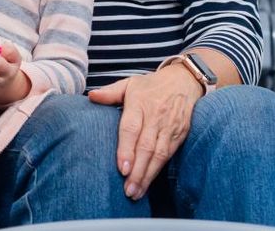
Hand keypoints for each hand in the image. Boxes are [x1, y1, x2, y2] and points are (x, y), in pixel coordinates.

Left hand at [88, 65, 202, 199]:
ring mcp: (169, 127)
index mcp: (139, 102)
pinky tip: (149, 182)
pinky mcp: (179, 135)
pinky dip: (159, 170)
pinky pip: (169, 155)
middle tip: (128, 190)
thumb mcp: (129, 84)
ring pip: (159, 155)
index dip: (127, 149)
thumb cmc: (150, 85)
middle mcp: (155, 116)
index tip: (122, 168)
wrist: (183, 81)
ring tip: (136, 192)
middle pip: (146, 147)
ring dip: (147, 175)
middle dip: (137, 171)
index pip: (131, 128)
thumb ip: (110, 92)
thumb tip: (91, 96)